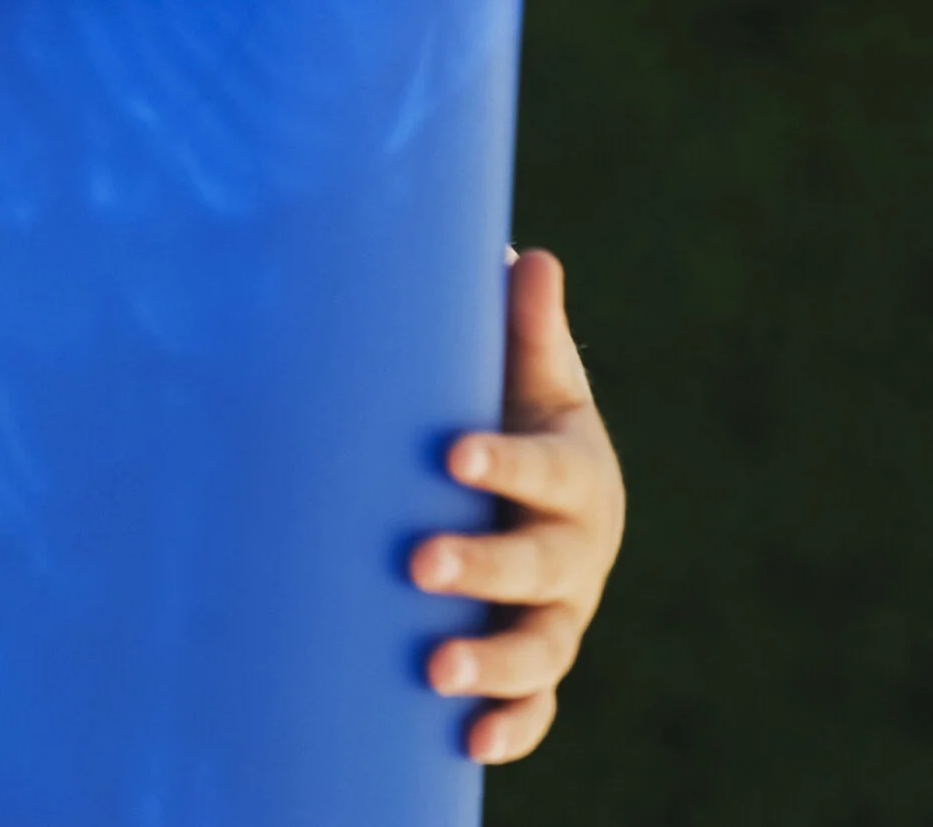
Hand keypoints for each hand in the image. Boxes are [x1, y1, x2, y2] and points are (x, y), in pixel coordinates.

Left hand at [411, 247, 624, 762]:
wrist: (540, 486)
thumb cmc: (516, 408)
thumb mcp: (528, 368)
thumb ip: (524, 323)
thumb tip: (523, 253)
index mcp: (577, 469)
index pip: (546, 467)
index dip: (504, 460)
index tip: (450, 452)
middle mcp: (577, 548)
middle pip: (540, 563)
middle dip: (482, 564)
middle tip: (417, 563)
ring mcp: (563, 611)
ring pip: (542, 645)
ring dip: (494, 662)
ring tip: (436, 669)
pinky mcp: (541, 657)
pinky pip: (538, 703)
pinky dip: (513, 725)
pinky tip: (470, 742)